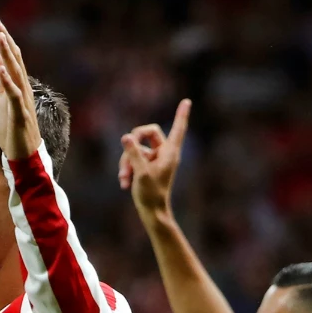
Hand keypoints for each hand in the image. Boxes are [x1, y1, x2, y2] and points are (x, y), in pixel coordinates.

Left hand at [0, 15, 40, 160]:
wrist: (23, 154)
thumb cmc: (12, 128)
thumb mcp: (1, 99)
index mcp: (17, 84)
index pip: (10, 56)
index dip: (1, 39)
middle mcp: (22, 88)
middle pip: (13, 58)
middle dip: (4, 38)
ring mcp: (22, 101)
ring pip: (16, 73)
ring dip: (7, 54)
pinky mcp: (20, 115)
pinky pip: (14, 96)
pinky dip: (9, 83)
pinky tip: (2, 70)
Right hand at [119, 99, 190, 217]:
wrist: (152, 211)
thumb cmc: (151, 193)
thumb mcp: (140, 172)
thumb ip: (133, 153)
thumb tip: (126, 136)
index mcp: (170, 152)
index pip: (178, 129)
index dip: (181, 115)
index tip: (187, 101)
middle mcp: (163, 153)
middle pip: (147, 133)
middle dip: (132, 144)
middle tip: (125, 152)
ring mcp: (154, 159)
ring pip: (135, 149)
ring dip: (126, 162)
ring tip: (124, 178)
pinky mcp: (145, 166)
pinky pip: (132, 159)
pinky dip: (127, 170)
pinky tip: (124, 183)